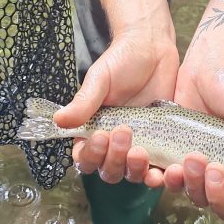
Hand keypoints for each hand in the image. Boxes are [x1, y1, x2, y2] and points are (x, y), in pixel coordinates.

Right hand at [54, 29, 178, 185]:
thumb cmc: (122, 60)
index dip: (91, 155)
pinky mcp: (162, 144)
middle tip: (123, 133)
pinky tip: (165, 168)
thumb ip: (83, 101)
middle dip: (114, 159)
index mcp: (94, 128)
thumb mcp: (100, 78)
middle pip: (109, 171)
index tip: (100, 137)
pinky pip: (159, 169)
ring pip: (132, 174)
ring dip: (135, 170)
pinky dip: (161, 175)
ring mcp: (139, 144)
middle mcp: (114, 142)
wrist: (153, 48)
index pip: (85, 157)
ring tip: (141, 151)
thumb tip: (58, 120)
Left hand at [159, 48, 223, 221]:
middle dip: (218, 195)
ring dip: (194, 187)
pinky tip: (167, 168)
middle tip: (212, 169)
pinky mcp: (179, 159)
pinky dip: (170, 181)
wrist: (202, 66)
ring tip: (190, 159)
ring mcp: (203, 168)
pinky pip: (174, 182)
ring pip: (199, 197)